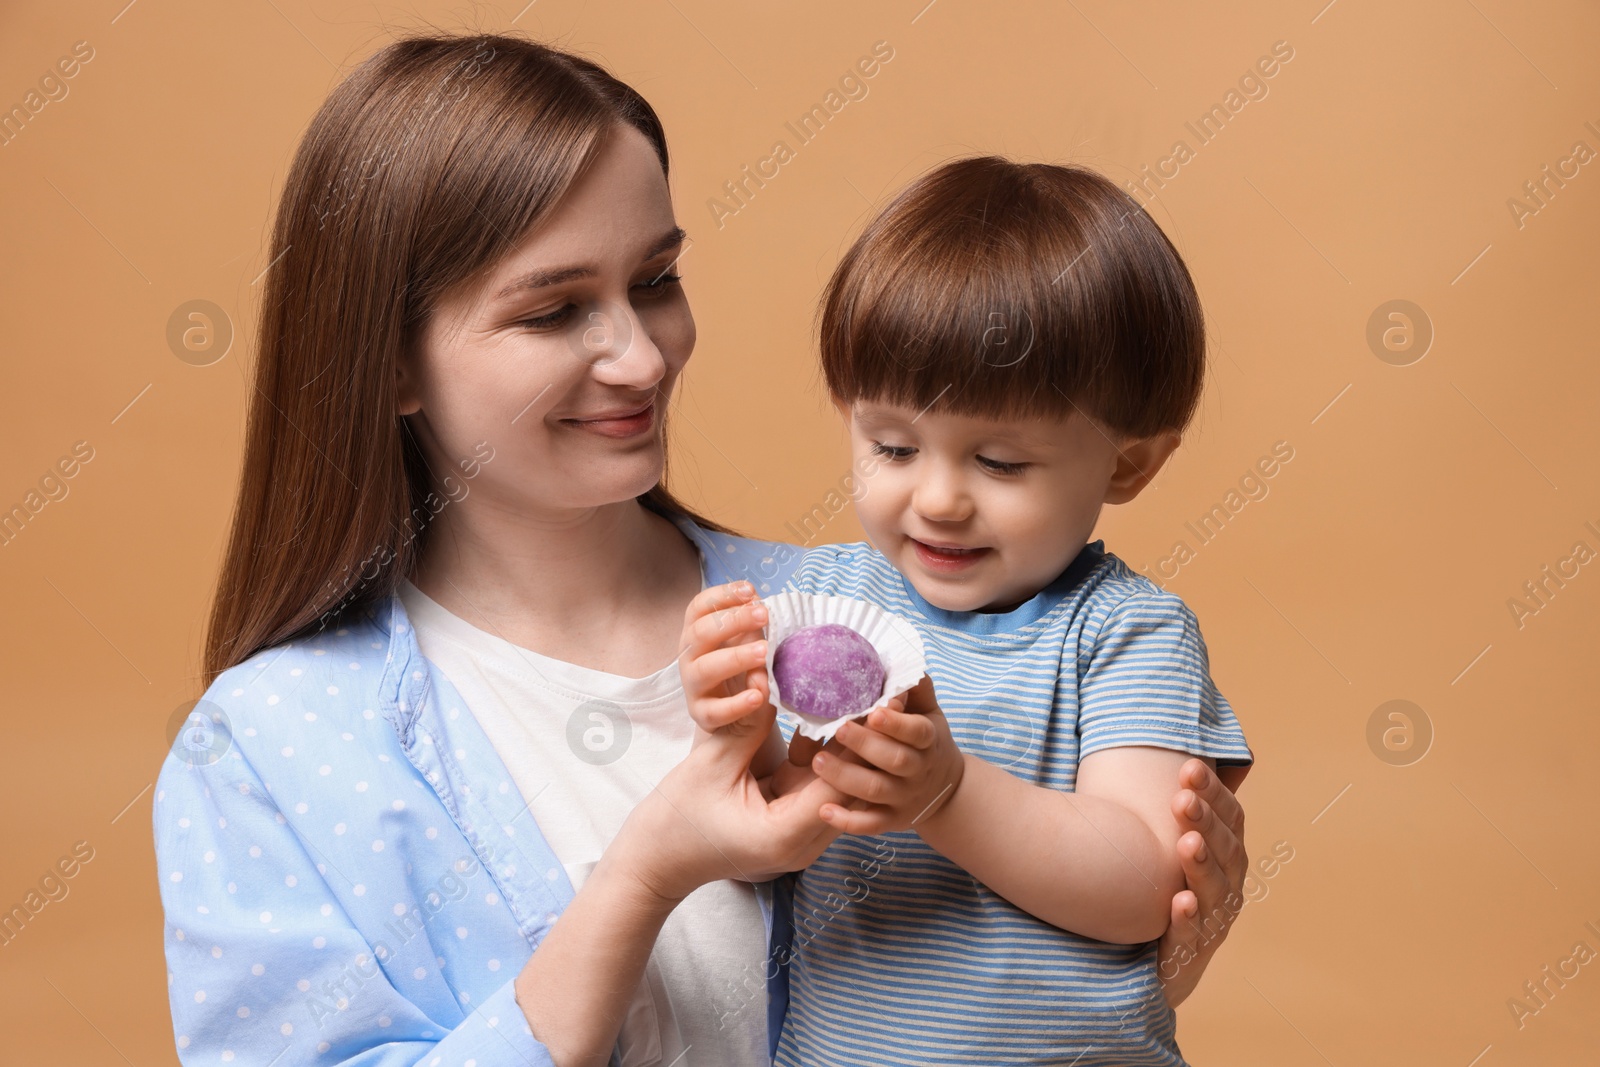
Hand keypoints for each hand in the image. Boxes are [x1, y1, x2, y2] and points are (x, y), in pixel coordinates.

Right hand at [626, 699, 848, 901]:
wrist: (658, 860)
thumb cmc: (677, 819)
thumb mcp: (711, 765)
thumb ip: (746, 728)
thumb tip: (774, 683)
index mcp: (783, 836)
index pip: (836, 786)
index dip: (855, 743)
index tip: (867, 702)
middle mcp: (802, 845)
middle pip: (849, 791)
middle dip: (861, 746)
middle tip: (875, 697)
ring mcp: (800, 838)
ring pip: (840, 789)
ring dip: (847, 750)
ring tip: (861, 701)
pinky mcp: (793, 825)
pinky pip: (820, 788)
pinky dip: (826, 758)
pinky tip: (830, 718)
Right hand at [678, 581, 787, 778]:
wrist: (734, 721)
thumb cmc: (741, 674)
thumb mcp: (747, 646)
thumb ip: (752, 629)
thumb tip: (762, 609)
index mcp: (697, 634)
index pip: (699, 607)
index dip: (722, 595)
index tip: (751, 591)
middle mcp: (689, 657)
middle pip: (701, 633)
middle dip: (733, 620)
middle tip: (764, 615)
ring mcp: (693, 687)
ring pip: (704, 669)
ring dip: (735, 657)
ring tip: (764, 652)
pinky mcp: (703, 715)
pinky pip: (716, 710)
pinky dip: (737, 703)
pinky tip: (758, 694)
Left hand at [809, 676, 964, 835]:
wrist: (945, 790)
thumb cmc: (926, 740)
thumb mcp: (930, 712)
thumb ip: (916, 688)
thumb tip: (902, 658)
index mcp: (928, 740)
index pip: (917, 732)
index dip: (897, 724)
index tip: (874, 712)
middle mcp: (917, 771)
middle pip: (893, 760)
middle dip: (865, 745)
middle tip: (836, 729)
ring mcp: (903, 798)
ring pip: (875, 791)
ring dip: (846, 778)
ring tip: (817, 762)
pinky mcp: (890, 821)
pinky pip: (869, 825)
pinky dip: (847, 821)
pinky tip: (824, 812)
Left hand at [1156, 758, 1247, 1007]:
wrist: (1166, 963)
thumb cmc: (1170, 890)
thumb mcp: (1178, 848)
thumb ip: (1183, 810)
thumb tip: (1184, 755)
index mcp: (1227, 856)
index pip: (1230, 818)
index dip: (1213, 794)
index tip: (1188, 767)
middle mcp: (1227, 886)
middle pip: (1224, 850)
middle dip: (1205, 822)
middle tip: (1183, 799)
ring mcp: (1212, 921)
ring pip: (1213, 891)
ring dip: (1200, 866)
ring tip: (1187, 842)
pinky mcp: (1188, 953)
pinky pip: (1190, 935)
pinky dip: (1187, 919)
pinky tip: (1179, 901)